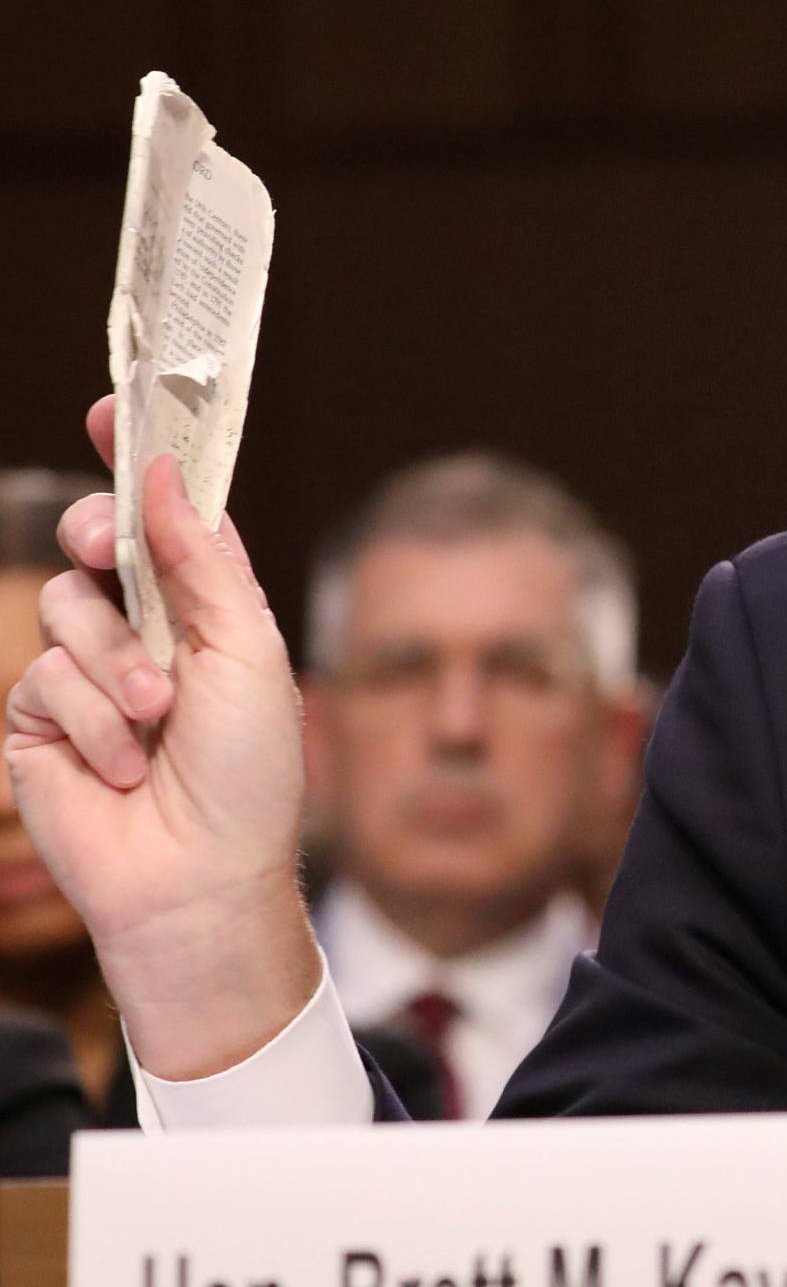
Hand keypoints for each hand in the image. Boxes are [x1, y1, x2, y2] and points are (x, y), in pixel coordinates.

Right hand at [4, 397, 316, 1078]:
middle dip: (93, 534)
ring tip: (156, 722)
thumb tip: (163, 474)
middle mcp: (141, 629)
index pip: (162, 516)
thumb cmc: (249, 773)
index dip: (136, 460)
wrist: (201, 879)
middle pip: (91, 538)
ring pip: (64, 607)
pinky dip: (88, 718)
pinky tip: (121, 764)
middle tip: (101, 547)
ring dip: (115, 667)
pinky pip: (40, 677)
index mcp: (202, 605)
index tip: (116, 408)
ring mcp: (85, 674)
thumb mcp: (247, 652)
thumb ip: (201, 561)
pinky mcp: (37, 722)